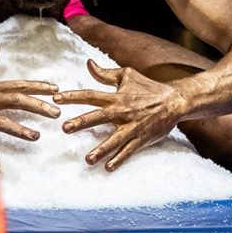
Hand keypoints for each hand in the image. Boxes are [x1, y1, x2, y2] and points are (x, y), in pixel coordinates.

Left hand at [54, 60, 190, 170]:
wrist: (175, 101)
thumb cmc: (148, 88)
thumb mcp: (127, 76)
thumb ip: (106, 73)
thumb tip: (88, 64)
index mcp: (117, 96)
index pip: (91, 94)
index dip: (73, 96)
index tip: (56, 99)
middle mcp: (123, 112)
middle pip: (99, 117)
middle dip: (82, 122)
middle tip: (65, 128)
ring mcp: (133, 127)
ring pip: (115, 139)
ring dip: (101, 150)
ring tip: (88, 160)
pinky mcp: (142, 138)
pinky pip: (129, 150)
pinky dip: (120, 159)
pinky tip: (108, 168)